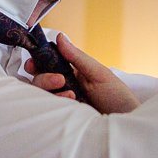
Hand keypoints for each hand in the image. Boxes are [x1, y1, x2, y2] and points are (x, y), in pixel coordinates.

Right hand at [26, 35, 141, 113]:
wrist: (125, 121)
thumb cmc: (116, 96)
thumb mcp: (98, 73)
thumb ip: (77, 57)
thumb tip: (60, 36)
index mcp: (71, 71)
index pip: (47, 63)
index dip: (36, 62)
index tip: (32, 64)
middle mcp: (63, 85)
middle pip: (39, 79)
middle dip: (44, 78)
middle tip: (59, 80)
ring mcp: (62, 102)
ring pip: (41, 94)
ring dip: (51, 91)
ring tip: (72, 96)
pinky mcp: (62, 116)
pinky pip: (48, 109)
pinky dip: (56, 104)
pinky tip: (72, 104)